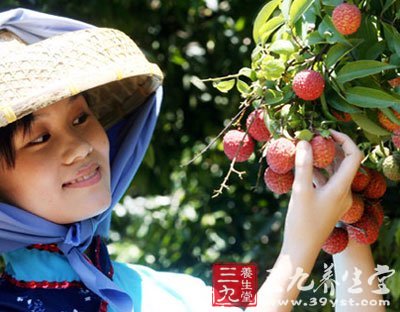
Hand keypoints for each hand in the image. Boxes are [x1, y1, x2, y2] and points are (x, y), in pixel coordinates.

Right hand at [283, 130, 362, 252]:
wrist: (302, 248)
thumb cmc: (302, 222)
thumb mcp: (300, 191)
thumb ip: (304, 165)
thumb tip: (304, 141)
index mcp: (342, 187)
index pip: (354, 155)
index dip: (343, 140)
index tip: (325, 132)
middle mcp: (344, 191)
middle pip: (343, 162)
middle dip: (329, 147)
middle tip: (311, 136)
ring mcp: (336, 198)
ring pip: (334, 171)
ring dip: (322, 158)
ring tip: (305, 147)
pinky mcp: (328, 203)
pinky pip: (326, 181)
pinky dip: (317, 170)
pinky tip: (303, 166)